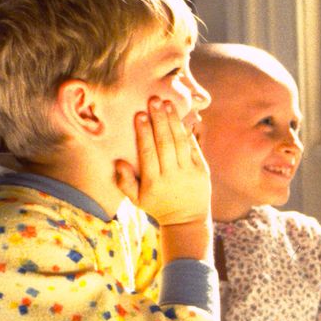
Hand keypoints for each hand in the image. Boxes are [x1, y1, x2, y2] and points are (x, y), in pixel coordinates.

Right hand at [115, 97, 210, 226]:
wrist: (187, 220)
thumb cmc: (157, 205)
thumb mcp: (136, 200)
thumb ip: (124, 182)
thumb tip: (118, 162)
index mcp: (153, 183)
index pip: (148, 153)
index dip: (144, 133)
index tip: (140, 115)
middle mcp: (172, 176)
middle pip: (165, 144)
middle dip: (159, 121)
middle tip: (154, 101)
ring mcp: (189, 173)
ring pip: (180, 143)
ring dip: (173, 122)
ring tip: (167, 104)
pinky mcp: (202, 170)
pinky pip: (194, 148)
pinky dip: (187, 133)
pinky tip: (181, 118)